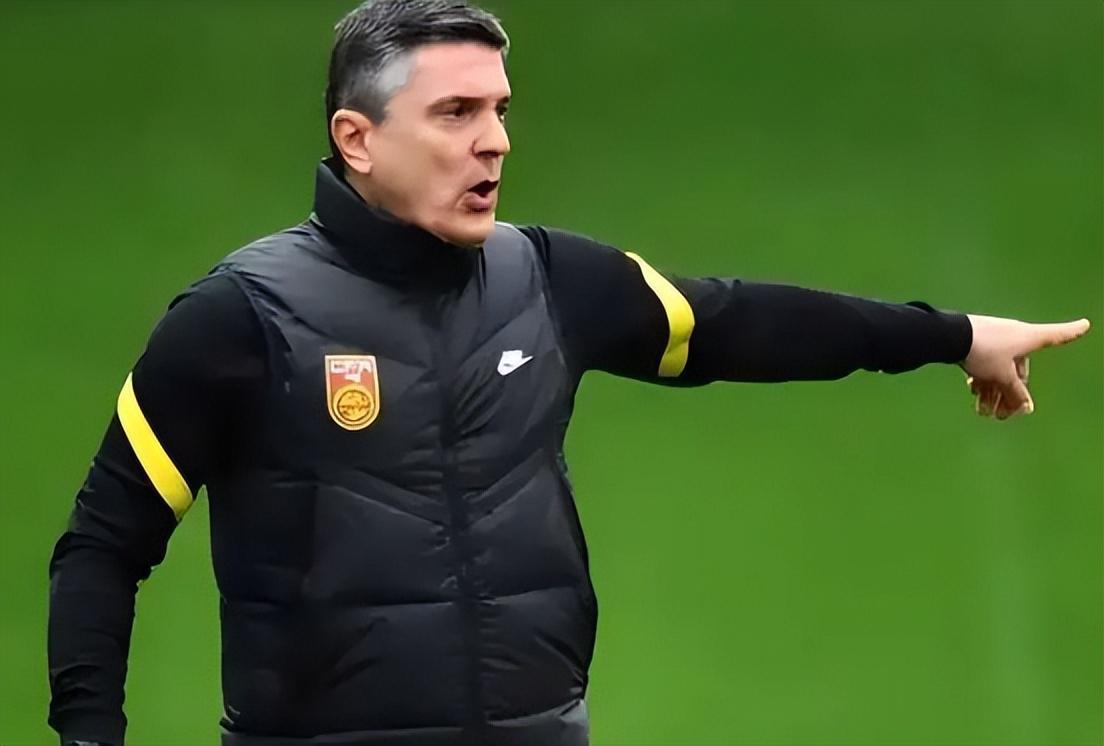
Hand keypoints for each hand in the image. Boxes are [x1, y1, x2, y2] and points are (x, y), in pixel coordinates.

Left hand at [962, 314, 1090, 419]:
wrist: (948, 335)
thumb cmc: (984, 351)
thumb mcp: (1002, 376)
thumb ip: (1015, 392)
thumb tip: (1027, 407)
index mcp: (1028, 337)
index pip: (1056, 336)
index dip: (1071, 332)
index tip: (1086, 324)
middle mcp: (1014, 336)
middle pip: (1019, 368)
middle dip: (1010, 393)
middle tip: (1002, 416)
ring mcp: (994, 339)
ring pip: (1000, 369)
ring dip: (993, 393)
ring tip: (983, 413)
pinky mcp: (976, 343)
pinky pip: (986, 365)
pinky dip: (982, 380)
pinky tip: (974, 395)